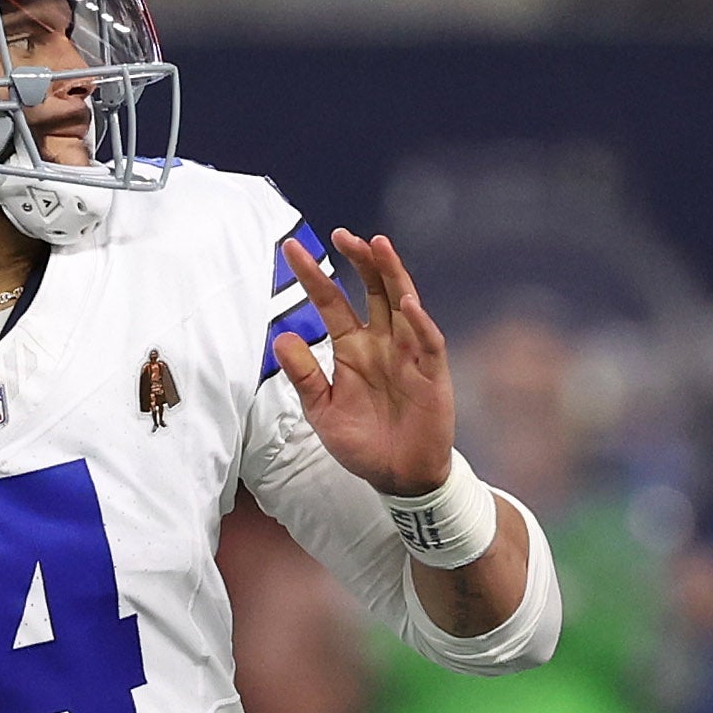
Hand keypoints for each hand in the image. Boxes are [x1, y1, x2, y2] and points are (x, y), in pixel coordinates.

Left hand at [272, 229, 454, 498]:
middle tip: (341, 235)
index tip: (289, 250)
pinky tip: (406, 303)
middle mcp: (381, 342)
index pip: (331, 301)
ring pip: (402, 303)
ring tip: (377, 245)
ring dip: (391, 274)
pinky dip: (419, 323)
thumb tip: (280, 336)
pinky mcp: (431, 374)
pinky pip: (427, 342)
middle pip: (372, 290)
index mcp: (352, 348)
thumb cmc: (362, 443)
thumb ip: (303, 375)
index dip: (312, 275)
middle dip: (359, 261)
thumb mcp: (322, 412)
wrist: (398, 478)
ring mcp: (408, 354)